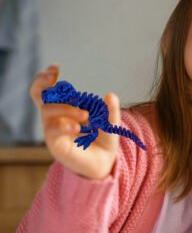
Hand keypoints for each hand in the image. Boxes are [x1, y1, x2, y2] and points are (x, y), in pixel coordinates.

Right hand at [31, 65, 119, 179]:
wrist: (105, 163)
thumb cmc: (103, 139)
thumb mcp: (110, 123)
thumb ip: (110, 111)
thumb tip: (111, 95)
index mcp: (64, 108)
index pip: (46, 90)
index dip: (45, 78)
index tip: (55, 69)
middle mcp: (55, 117)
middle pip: (40, 96)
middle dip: (45, 84)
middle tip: (60, 80)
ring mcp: (53, 131)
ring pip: (47, 111)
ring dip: (66, 109)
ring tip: (85, 115)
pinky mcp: (55, 145)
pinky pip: (52, 131)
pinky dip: (64, 126)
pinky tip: (78, 127)